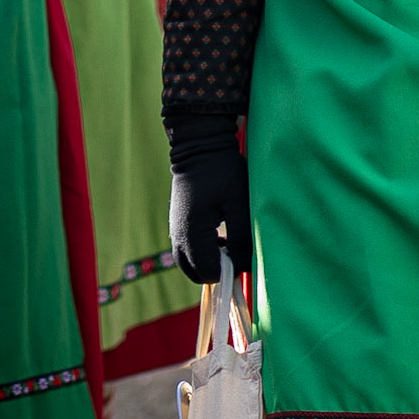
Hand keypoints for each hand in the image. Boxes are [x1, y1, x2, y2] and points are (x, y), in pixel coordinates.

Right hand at [166, 114, 251, 282]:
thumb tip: (244, 265)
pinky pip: (187, 249)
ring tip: (229, 241)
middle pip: (195, 273)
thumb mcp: (239, 204)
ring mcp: (175, 230)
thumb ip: (241, 238)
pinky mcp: (177, 223)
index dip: (228, 270)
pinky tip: (219, 234)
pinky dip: (203, 250)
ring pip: (190, 263)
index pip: (208, 274)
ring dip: (209, 260)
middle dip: (217, 269)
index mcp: (191, 234)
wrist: (200, 145)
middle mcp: (178, 236)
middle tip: (235, 250)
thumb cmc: (223, 172)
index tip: (242, 253)